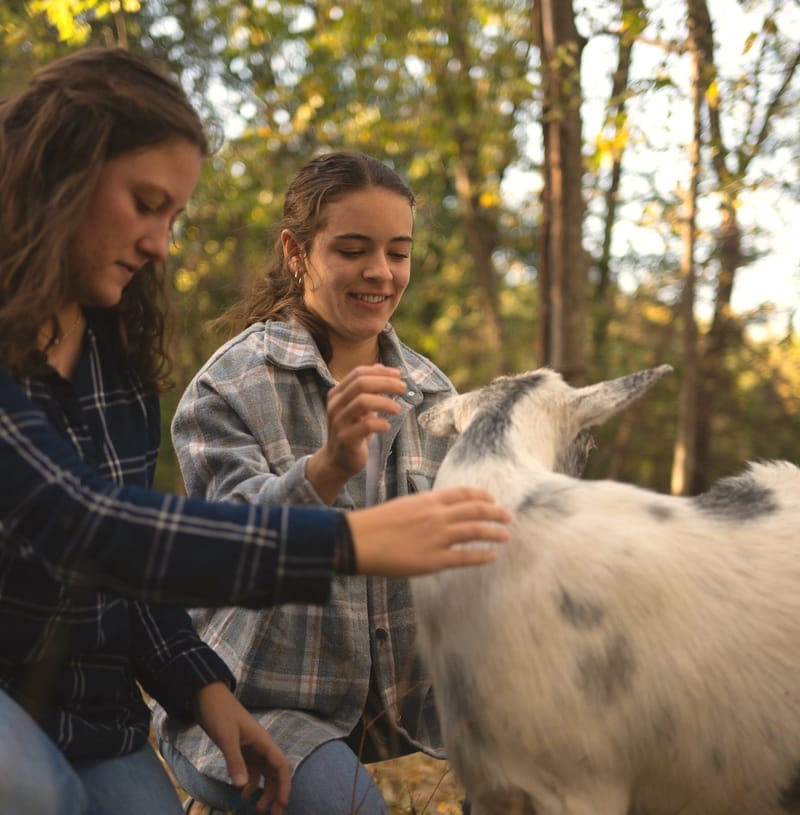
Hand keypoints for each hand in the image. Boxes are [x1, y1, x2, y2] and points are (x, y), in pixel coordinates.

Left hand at [193, 681, 289, 814]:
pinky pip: (252, 770)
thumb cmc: (220, 713)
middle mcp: (261, 746)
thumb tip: (243, 788)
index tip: (282, 805)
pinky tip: (241, 794)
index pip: (281, 766)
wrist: (207, 697)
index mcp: (263, 741)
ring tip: (258, 809)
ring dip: (264, 790)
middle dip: (277, 793)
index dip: (285, 785)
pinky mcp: (241, 749)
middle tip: (273, 814)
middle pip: (276, 772)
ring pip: (265, 773)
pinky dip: (250, 784)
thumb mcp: (227, 738)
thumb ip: (235, 762)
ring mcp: (252, 748)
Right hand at [306, 365, 405, 502]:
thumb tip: (381, 367)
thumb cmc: (352, 430)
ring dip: (385, 402)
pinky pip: (365, 426)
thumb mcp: (359, 406)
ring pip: (363, 401)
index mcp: (337, 393)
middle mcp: (335, 405)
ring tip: (398, 409)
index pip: (358, 373)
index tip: (399, 374)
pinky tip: (386, 426)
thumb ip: (368, 388)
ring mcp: (338, 421)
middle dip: (386, 383)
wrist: (337, 460)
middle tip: (403, 388)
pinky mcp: (345, 438)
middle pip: (361, 384)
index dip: (380, 372)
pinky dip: (380, 423)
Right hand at [347, 487, 511, 575]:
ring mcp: (438, 537)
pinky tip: (491, 557)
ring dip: (494, 533)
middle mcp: (438, 515)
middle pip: (476, 510)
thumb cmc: (377, 523)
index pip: (463, 493)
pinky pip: (464, 558)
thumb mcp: (404, 505)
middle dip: (495, 513)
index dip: (482, 496)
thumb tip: (438, 510)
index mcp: (429, 500)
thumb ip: (425, 507)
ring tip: (506, 535)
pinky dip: (481, 556)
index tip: (492, 499)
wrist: (361, 540)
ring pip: (475, 531)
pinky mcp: (434, 559)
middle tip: (508, 516)